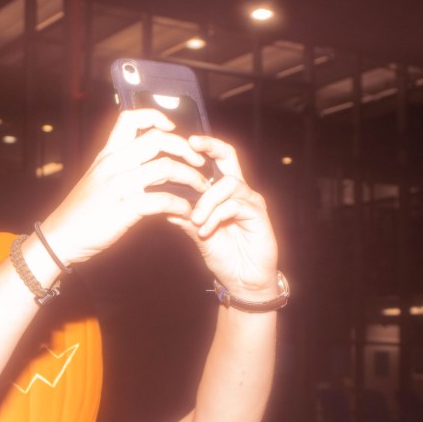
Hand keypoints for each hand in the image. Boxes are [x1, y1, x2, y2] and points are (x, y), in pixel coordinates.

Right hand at [39, 109, 210, 265]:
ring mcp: (120, 185)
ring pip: (166, 167)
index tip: (172, 129)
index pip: (131, 118)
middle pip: (158, 140)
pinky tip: (186, 211)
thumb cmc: (81, 211)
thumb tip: (150, 161)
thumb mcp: (96, 178)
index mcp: (107, 154)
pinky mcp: (126, 208)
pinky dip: (181, 205)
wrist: (62, 236)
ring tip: (201, 188)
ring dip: (191, 177)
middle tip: (199, 162)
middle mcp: (114, 164)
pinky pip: (163, 200)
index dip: (155, 117)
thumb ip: (119, 165)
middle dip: (186, 149)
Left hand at [173, 135, 278, 298]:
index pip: (215, 160)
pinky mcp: (259, 214)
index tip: (183, 141)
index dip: (202, 147)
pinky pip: (234, 205)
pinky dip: (215, 216)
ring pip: (227, 184)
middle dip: (211, 146)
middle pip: (230, 156)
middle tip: (192, 144)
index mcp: (224, 192)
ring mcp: (251, 201)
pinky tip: (205, 231)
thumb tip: (163, 204)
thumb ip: (184, 217)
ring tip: (195, 219)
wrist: (243, 281)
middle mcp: (240, 191)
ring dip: (206, 201)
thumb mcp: (197, 233)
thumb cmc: (223, 255)